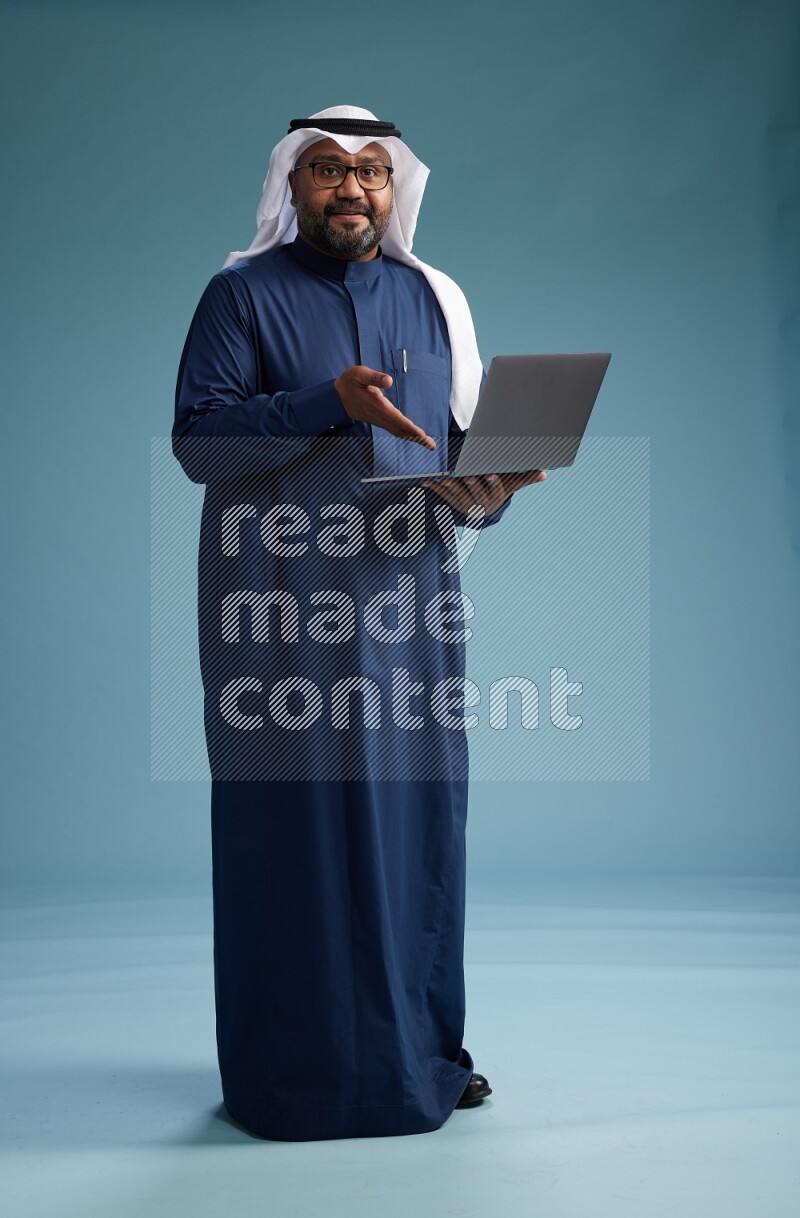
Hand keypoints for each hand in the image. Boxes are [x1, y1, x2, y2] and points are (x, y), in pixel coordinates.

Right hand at [334, 365, 436, 449]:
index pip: (396, 418)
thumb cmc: (350, 381)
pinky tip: (414, 437)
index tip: (421, 434)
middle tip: (431, 445)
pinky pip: (395, 430)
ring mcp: (379, 419)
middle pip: (400, 429)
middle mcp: (379, 415)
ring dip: (413, 438)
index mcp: (377, 404)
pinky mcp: (379, 420)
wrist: (337, 396)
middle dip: (416, 437)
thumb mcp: (360, 374)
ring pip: (398, 431)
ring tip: (428, 444)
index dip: (409, 427)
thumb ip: (375, 377)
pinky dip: (406, 434)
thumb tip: (389, 381)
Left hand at [420, 469, 546, 514]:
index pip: (494, 489)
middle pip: (475, 493)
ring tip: (445, 479)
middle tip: (465, 476)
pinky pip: (443, 496)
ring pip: (458, 495)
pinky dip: (435, 489)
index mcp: (494, 497)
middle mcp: (480, 503)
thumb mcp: (511, 485)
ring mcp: (465, 504)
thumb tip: (544, 473)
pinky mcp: (453, 504)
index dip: (492, 482)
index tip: (489, 474)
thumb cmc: (499, 491)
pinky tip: (427, 482)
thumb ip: (525, 478)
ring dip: (450, 487)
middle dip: (470, 485)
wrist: (484, 512)